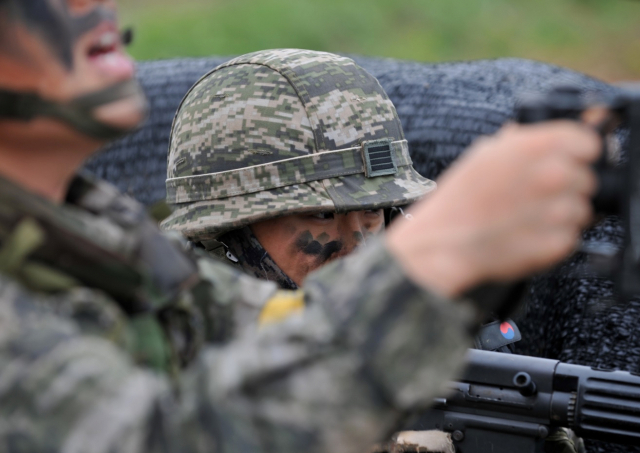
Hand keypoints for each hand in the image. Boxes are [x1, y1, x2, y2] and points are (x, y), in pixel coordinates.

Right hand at [386, 121, 599, 297]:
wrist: (443, 243)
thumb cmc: (459, 200)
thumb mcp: (485, 155)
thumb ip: (524, 142)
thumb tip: (551, 130)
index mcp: (536, 146)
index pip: (589, 143)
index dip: (577, 154)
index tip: (565, 163)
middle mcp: (553, 175)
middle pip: (586, 178)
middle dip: (566, 187)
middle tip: (534, 197)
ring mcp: (558, 211)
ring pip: (582, 209)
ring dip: (561, 214)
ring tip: (527, 218)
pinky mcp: (558, 243)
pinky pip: (571, 237)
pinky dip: (554, 238)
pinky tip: (526, 235)